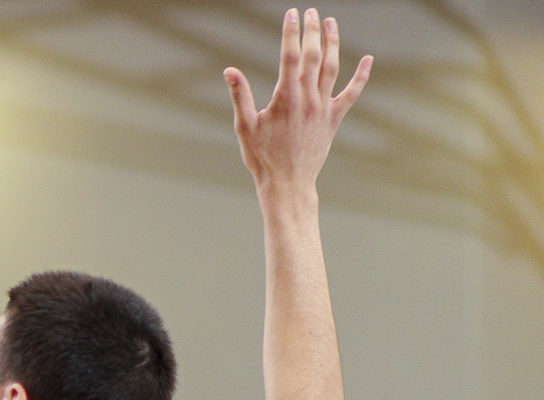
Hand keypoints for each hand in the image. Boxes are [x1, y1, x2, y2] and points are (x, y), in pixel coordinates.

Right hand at [225, 8, 371, 194]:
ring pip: (332, 67)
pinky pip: (352, 93)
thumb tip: (230, 71)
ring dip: (332, 43)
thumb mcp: (244, 127)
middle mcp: (308, 98)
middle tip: (311, 12)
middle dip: (312, 31)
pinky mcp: (334, 119)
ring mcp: (324, 107)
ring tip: (331, 23)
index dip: (291, 32)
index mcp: (286, 98)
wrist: (287, 184)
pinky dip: (361, 76)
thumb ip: (240, 96)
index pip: (290, 56)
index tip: (292, 14)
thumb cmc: (262, 158)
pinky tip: (368, 59)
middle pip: (313, 56)